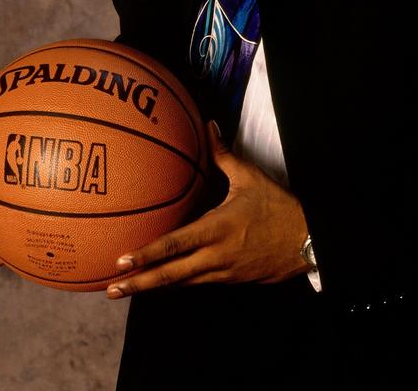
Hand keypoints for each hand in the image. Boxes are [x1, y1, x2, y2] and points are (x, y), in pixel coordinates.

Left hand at [106, 121, 309, 297]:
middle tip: (110, 288)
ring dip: (153, 287)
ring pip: (181, 284)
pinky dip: (176, 284)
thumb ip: (223, 154)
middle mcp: (217, 256)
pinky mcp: (230, 280)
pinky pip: (197, 283)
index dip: (147, 255)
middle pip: (171, 276)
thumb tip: (208, 126)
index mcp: (218, 229)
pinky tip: (160, 282)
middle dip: (139, 283)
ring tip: (125, 290)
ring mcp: (223, 272)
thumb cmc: (278, 207)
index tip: (122, 259)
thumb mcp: (250, 177)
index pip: (176, 245)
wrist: (307, 240)